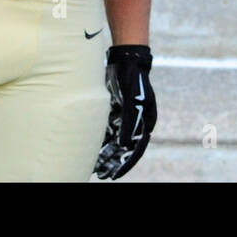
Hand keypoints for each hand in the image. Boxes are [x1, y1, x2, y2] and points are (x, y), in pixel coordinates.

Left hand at [93, 45, 156, 179]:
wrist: (126, 60)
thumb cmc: (133, 81)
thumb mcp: (131, 103)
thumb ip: (128, 124)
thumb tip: (123, 146)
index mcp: (146, 123)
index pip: (135, 150)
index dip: (125, 164)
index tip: (114, 176)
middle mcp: (136, 123)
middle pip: (124, 149)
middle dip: (114, 162)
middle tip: (102, 175)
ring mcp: (125, 117)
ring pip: (115, 141)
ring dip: (106, 154)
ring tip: (96, 168)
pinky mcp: (116, 111)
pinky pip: (108, 130)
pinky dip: (101, 140)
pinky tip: (91, 149)